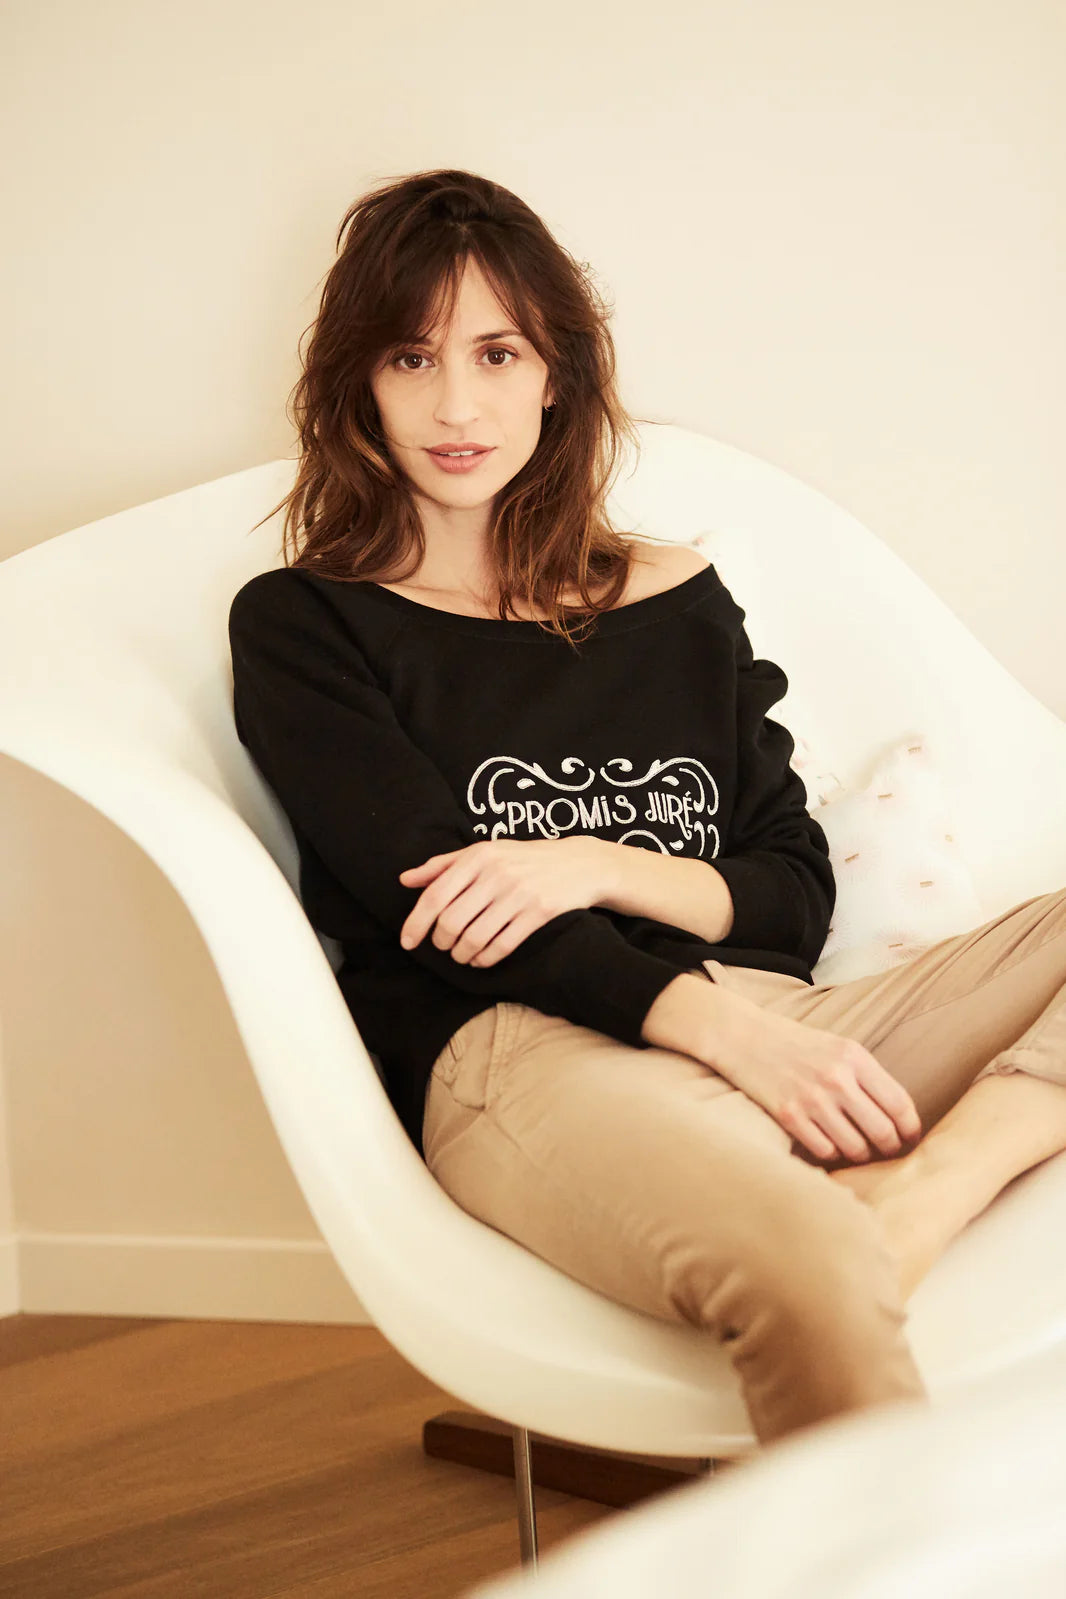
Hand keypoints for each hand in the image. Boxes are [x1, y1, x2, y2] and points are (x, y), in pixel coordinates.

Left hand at [398, 837, 610, 966]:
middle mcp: (497, 873)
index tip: (407, 942)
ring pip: (474, 938)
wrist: (580, 863)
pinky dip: (484, 959)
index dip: (416, 923)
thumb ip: (443, 865)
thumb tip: (405, 880)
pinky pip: (501, 947)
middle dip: (441, 942)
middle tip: (443, 945)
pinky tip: (481, 959)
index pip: (436, 895)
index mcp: (478, 856)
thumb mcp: (484, 852)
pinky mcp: (540, 913)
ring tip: (461, 954)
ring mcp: (519, 894)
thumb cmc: (524, 859)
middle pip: (451, 922)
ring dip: (461, 954)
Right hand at [705, 985, 922, 1163]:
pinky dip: (831, 1153)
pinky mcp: (788, 1115)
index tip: (910, 1139)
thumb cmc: (793, 1042)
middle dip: (890, 1147)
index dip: (911, 1129)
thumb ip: (866, 1075)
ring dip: (860, 1154)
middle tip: (887, 1151)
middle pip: (882, 1131)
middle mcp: (837, 1078)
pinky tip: (827, 1144)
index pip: (899, 1103)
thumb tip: (897, 1115)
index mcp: (854, 1057)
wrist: (742, 1036)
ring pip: (855, 1147)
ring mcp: (811, 1098)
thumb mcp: (837, 1046)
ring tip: (856, 1149)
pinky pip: (824, 1151)